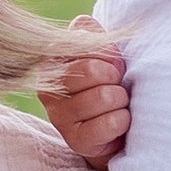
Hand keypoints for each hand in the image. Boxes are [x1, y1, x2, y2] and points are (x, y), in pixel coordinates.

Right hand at [34, 17, 129, 163]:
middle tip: (116, 86)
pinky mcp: (75, 140)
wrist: (116, 124)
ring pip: (102, 97)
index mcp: (51, 61)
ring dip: (120, 100)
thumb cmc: (108, 82)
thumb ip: (89, 31)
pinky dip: (122, 121)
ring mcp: (58, 116)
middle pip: (90, 71)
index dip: (105, 54)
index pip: (80, 42)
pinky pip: (108, 124)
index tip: (110, 64)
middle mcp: (48, 88)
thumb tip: (86, 30)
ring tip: (117, 104)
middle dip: (114, 77)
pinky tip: (119, 120)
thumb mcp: (100, 51)